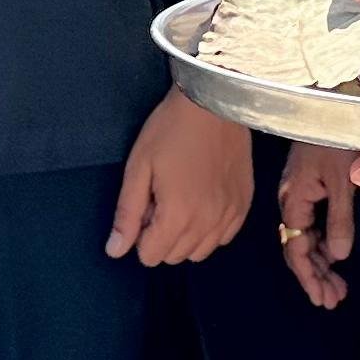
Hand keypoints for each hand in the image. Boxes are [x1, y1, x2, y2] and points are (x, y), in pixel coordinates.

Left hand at [108, 90, 249, 265]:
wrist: (215, 103)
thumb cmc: (171, 130)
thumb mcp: (139, 167)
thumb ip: (127, 214)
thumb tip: (115, 251)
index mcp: (177, 215)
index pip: (151, 256)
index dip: (140, 235)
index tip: (145, 206)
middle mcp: (207, 223)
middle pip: (174, 257)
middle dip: (160, 237)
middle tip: (160, 200)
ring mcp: (230, 215)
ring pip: (200, 252)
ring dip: (185, 236)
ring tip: (181, 201)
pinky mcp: (245, 204)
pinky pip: (224, 237)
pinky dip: (210, 229)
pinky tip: (203, 202)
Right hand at [278, 144, 358, 308]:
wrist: (334, 100)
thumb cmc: (337, 135)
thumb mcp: (343, 180)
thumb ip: (340, 219)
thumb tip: (339, 256)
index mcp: (293, 200)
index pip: (296, 249)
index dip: (309, 276)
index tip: (324, 298)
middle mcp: (292, 200)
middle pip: (298, 247)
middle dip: (315, 276)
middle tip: (333, 300)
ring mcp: (300, 193)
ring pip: (306, 237)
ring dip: (321, 262)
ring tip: (337, 286)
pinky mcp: (310, 185)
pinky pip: (313, 223)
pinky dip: (324, 241)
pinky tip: (335, 254)